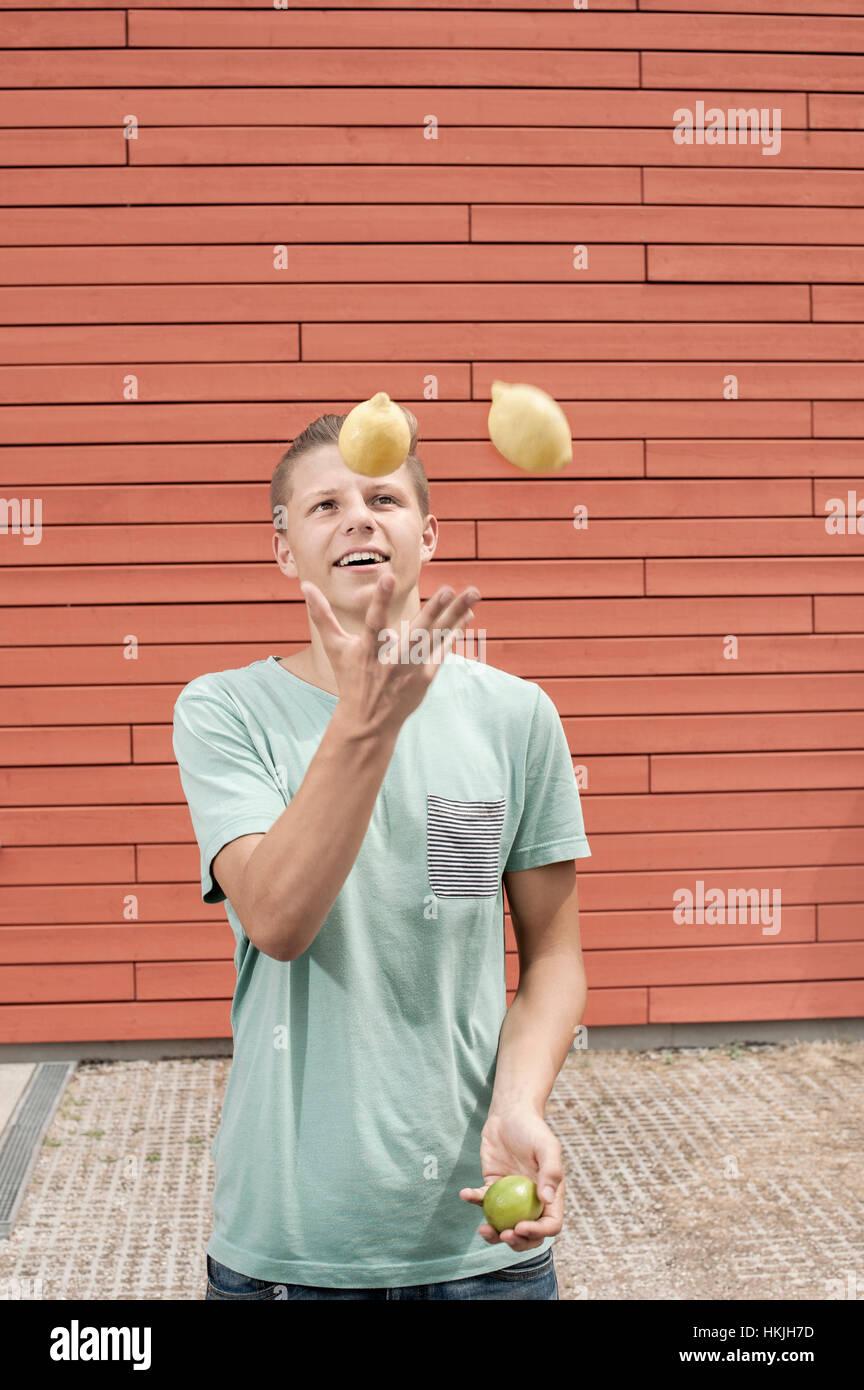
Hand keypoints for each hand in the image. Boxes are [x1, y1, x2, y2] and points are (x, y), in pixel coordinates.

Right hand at [299, 574, 479, 734]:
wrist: (369, 720)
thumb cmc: (351, 677)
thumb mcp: (335, 647)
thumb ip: (322, 615)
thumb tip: (305, 586)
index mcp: (368, 649)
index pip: (374, 620)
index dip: (381, 599)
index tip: (389, 576)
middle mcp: (392, 659)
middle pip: (416, 631)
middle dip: (433, 610)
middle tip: (448, 588)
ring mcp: (411, 669)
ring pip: (437, 637)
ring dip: (456, 615)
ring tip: (473, 593)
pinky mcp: (425, 677)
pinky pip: (443, 649)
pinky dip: (455, 632)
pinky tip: (468, 614)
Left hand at [459, 1105, 564, 1251]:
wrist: (510, 1113)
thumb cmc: (532, 1129)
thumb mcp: (547, 1147)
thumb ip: (550, 1172)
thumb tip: (547, 1201)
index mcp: (550, 1195)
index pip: (550, 1224)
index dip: (537, 1233)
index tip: (520, 1227)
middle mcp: (532, 1200)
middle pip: (528, 1233)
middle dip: (516, 1242)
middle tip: (503, 1234)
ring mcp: (511, 1196)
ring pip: (504, 1224)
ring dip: (493, 1233)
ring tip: (483, 1230)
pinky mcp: (492, 1185)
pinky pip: (483, 1200)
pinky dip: (473, 1199)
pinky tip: (466, 1194)